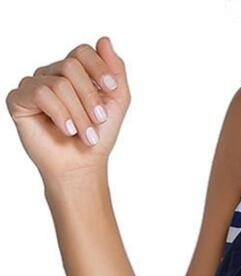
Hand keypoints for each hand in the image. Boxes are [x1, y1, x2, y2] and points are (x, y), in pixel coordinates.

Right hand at [6, 35, 129, 182]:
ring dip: (79, 114)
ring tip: (85, 135)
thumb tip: (104, 40)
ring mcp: (34, 85)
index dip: (99, 68)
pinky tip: (67, 130)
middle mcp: (51, 74)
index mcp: (73, 73)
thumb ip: (116, 72)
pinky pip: (40, 93)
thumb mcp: (116, 103)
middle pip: (72, 66)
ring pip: (59, 83)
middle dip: (90, 98)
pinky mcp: (19, 99)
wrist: (82, 165)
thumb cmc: (97, 136)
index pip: (83, 52)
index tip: (111, 90)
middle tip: (99, 122)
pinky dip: (60, 114)